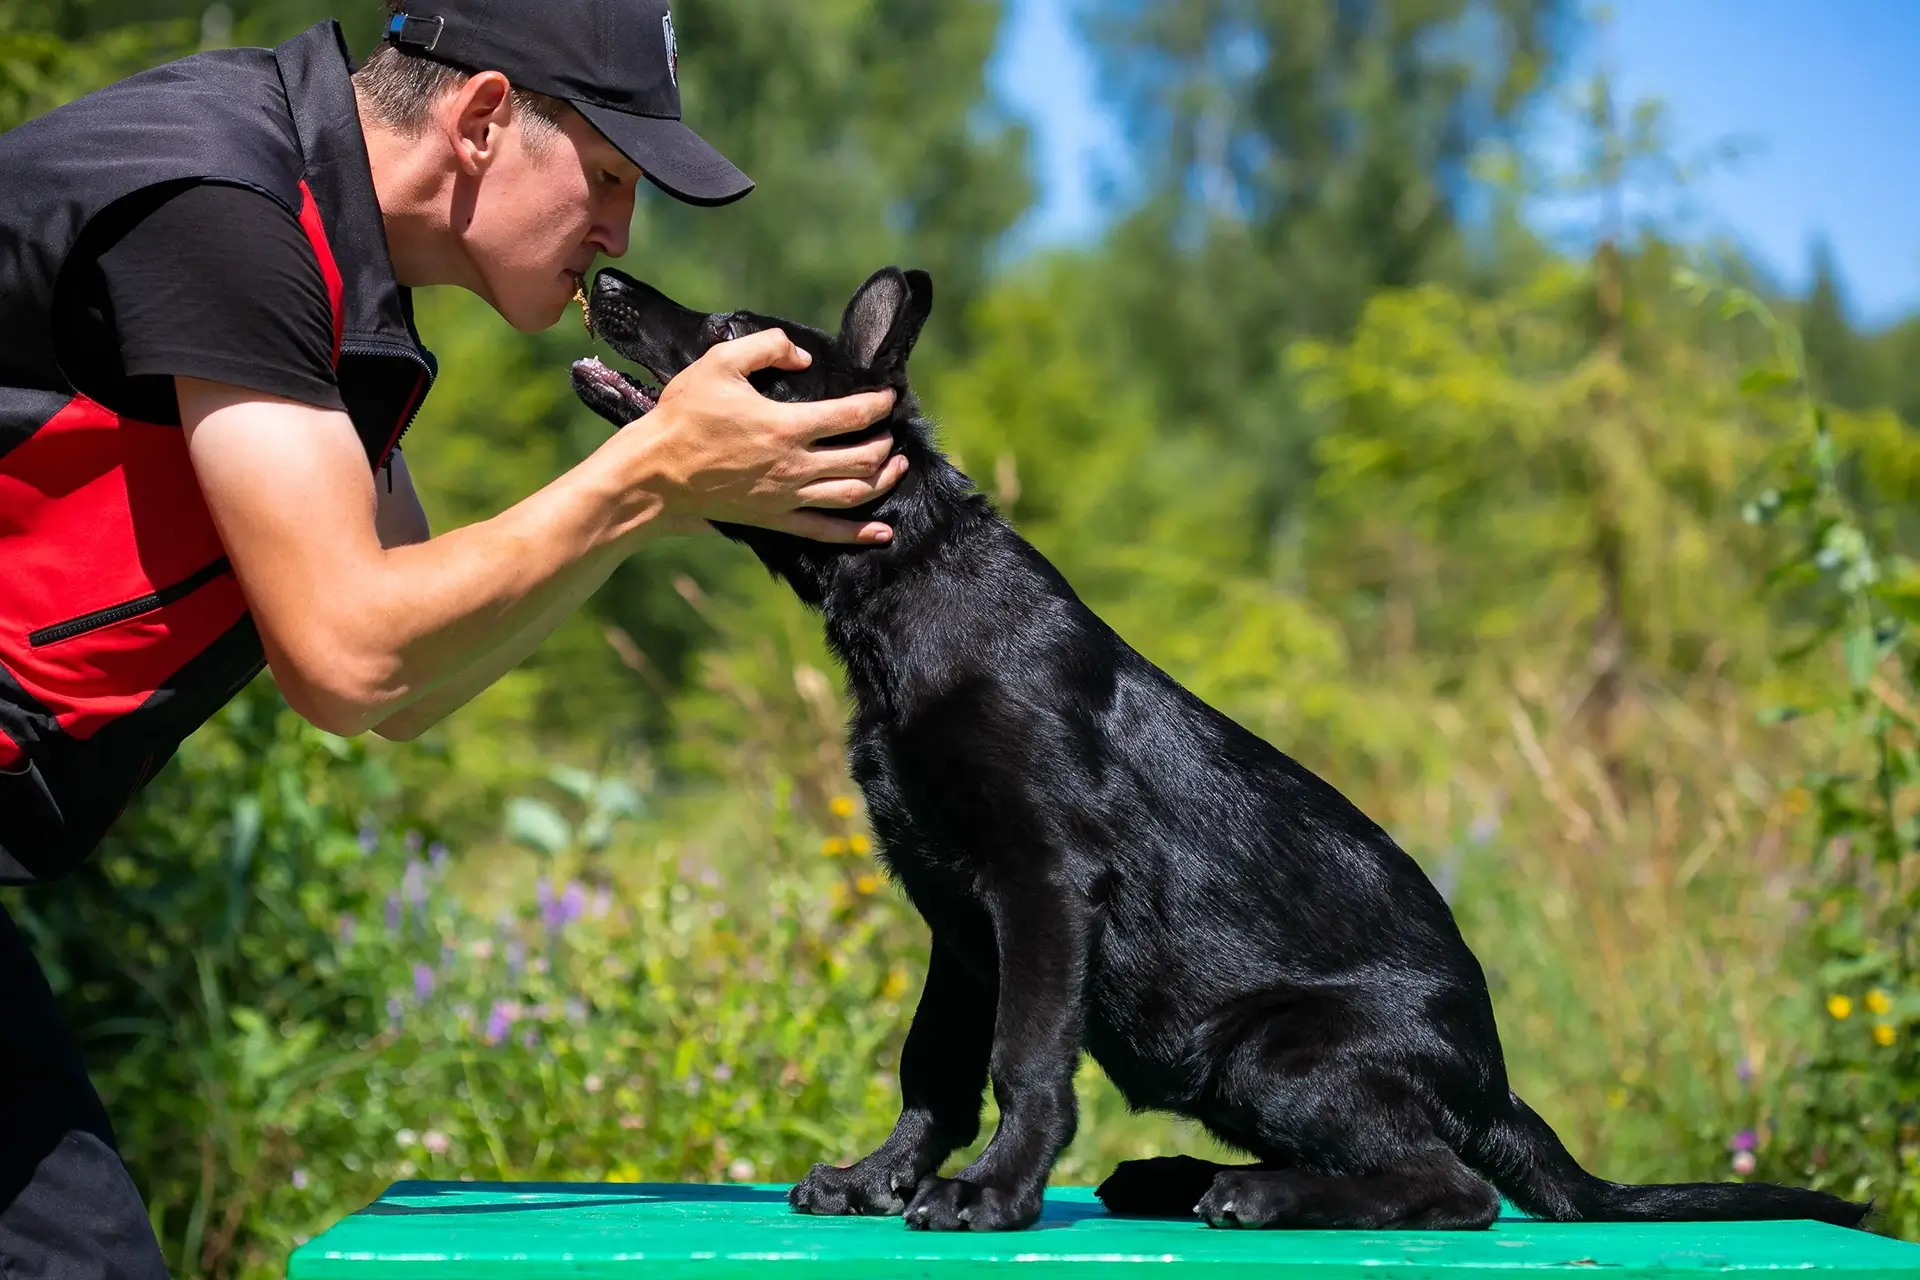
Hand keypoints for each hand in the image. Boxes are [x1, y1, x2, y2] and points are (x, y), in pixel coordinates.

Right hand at [622, 329, 904, 543]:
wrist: (653, 474)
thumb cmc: (683, 417)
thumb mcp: (719, 362)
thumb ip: (767, 347)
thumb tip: (802, 355)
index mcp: (787, 425)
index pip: (852, 415)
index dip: (878, 404)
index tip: (888, 397)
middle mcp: (795, 465)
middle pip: (863, 457)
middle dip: (885, 443)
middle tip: (889, 431)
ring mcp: (787, 496)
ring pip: (853, 493)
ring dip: (884, 480)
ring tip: (897, 466)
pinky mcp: (774, 519)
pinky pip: (825, 531)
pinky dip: (858, 533)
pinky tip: (883, 532)